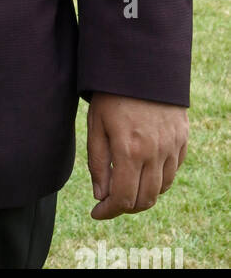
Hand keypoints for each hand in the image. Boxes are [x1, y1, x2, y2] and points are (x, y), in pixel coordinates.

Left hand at [87, 93, 187, 219]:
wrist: (142, 64)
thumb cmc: (111, 93)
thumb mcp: (96, 124)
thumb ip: (98, 162)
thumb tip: (100, 195)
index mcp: (130, 150)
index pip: (123, 199)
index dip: (108, 212)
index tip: (96, 213)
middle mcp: (155, 153)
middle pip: (145, 200)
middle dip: (125, 207)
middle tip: (109, 202)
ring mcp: (172, 147)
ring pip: (161, 188)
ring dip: (143, 194)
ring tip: (125, 186)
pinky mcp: (182, 139)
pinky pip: (173, 171)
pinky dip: (158, 179)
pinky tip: (143, 171)